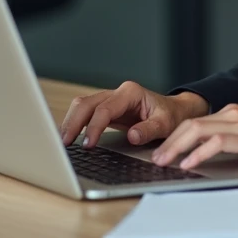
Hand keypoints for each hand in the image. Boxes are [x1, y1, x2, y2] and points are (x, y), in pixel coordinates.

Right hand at [60, 81, 208, 146]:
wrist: (174, 111)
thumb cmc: (170, 116)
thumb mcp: (165, 124)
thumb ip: (149, 129)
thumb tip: (132, 136)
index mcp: (130, 93)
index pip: (104, 109)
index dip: (94, 127)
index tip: (88, 144)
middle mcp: (117, 93)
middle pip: (86, 103)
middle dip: (73, 122)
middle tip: (65, 143)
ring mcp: (110, 99)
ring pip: (82, 105)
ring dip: (71, 122)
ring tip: (63, 142)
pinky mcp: (106, 109)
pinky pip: (85, 112)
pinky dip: (75, 123)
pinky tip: (70, 136)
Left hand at [151, 104, 237, 169]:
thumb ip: (230, 142)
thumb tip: (203, 156)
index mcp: (234, 113)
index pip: (195, 122)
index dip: (174, 136)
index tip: (161, 151)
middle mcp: (235, 114)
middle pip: (191, 124)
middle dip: (169, 142)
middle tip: (155, 158)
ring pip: (199, 129)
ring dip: (177, 147)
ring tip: (165, 162)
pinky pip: (218, 142)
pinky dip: (199, 152)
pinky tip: (190, 162)